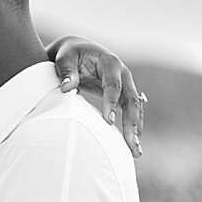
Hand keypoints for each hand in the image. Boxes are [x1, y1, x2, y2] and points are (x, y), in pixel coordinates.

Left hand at [49, 35, 144, 156]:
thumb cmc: (70, 55)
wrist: (78, 50)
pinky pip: (132, 112)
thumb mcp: (65, 59)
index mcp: (110, 63)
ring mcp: (126, 85)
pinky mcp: (124, 95)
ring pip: (136, 109)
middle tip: (131, 143)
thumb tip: (66, 88)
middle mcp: (123, 73)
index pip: (113, 85)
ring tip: (136, 151)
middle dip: (132, 122)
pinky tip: (132, 146)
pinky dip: (133, 128)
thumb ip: (66, 72)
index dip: (111, 103)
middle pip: (131, 99)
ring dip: (136, 129)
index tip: (108, 121)